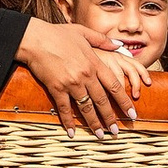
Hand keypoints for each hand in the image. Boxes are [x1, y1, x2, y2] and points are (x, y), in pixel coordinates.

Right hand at [13, 16, 139, 131]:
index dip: (124, 102)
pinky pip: (64, 108)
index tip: (132, 113)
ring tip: (100, 135)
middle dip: (110, 118)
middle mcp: (86, 75)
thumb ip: (103, 40)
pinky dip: (68, 121)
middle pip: (102, 101)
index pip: (115, 86)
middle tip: (116, 131)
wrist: (36, 39)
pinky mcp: (56, 88)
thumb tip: (119, 45)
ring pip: (86, 108)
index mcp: (94, 63)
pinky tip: (72, 132)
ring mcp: (71, 83)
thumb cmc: (58, 34)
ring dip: (94, 123)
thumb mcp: (83, 32)